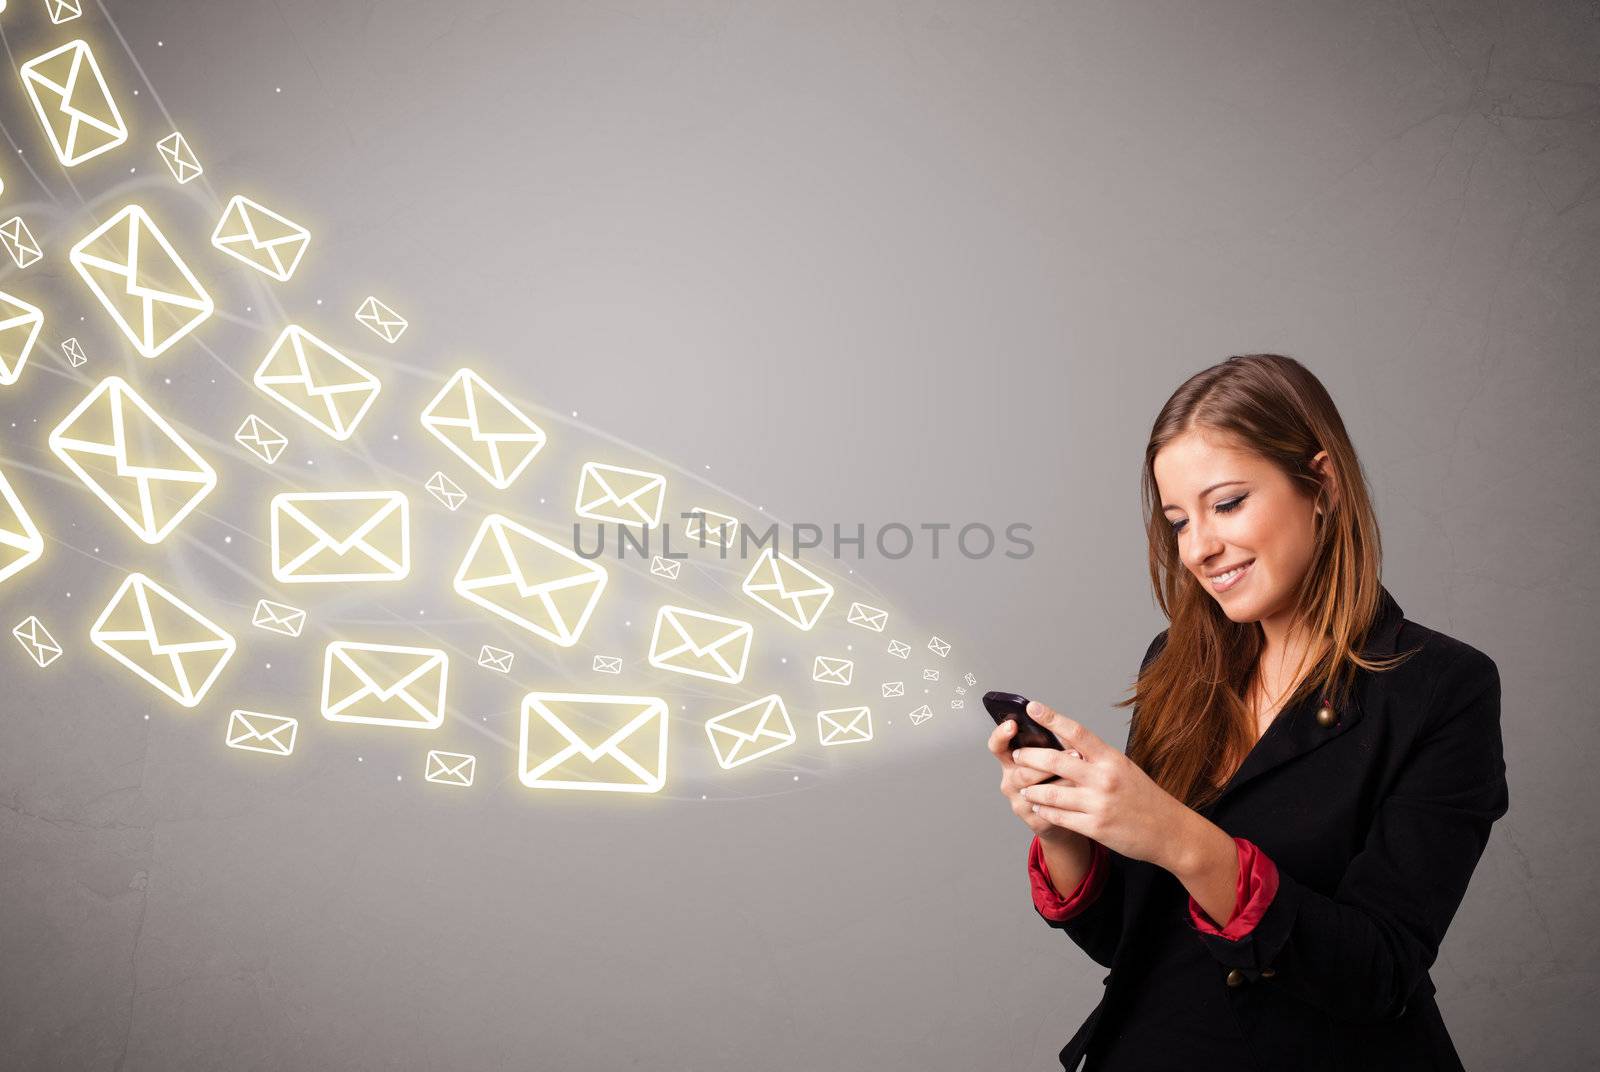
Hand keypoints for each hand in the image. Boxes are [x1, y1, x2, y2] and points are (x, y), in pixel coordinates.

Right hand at [986, 717, 1084, 841]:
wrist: (1066, 815)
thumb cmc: (1058, 778)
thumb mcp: (1051, 757)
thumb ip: (1050, 743)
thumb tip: (1060, 723)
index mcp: (1011, 761)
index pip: (997, 746)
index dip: (1001, 735)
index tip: (1012, 724)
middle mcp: (1010, 781)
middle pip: (1021, 769)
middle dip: (1047, 760)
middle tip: (1074, 752)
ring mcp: (1019, 802)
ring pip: (1034, 788)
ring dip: (1060, 777)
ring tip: (1081, 769)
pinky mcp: (1033, 820)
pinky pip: (1047, 807)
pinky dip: (1064, 797)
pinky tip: (1079, 791)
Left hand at [1010, 700, 1194, 871]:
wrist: (1171, 831)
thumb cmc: (1145, 797)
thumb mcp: (1124, 768)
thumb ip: (1097, 758)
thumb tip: (1066, 744)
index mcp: (1111, 759)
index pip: (1077, 732)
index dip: (1052, 718)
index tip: (1032, 707)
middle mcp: (1104, 778)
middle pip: (1056, 760)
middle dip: (1030, 756)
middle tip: (1017, 754)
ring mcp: (1099, 803)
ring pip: (1051, 791)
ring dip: (1032, 787)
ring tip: (1023, 784)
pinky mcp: (1096, 827)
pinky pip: (1059, 816)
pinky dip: (1044, 810)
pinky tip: (1037, 805)